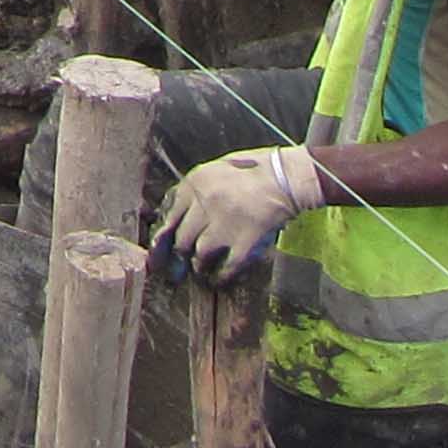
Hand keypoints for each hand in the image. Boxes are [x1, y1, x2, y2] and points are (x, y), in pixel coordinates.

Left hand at [152, 144, 328, 285]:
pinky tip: (219, 279)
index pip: (170, 215)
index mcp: (195, 182)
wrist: (286, 177)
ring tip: (200, 270)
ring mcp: (224, 224)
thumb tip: (177, 213)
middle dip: (180, 254)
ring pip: (200, 254)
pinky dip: (220, 276)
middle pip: (182, 238)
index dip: (164, 237)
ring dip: (198, 265)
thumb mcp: (216, 168)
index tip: (161, 250)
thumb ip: (196, 188)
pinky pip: (226, 267)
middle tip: (179, 266)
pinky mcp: (245, 241)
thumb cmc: (253, 170)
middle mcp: (205, 203)